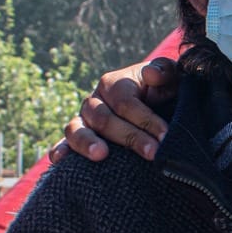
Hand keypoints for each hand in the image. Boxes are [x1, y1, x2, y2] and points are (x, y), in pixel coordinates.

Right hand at [50, 57, 177, 163]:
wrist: (158, 106)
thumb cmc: (165, 91)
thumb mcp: (171, 78)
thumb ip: (165, 72)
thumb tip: (150, 74)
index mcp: (113, 83)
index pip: (125, 102)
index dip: (146, 119)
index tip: (165, 136)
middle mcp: (95, 100)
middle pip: (103, 118)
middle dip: (130, 137)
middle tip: (153, 153)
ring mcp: (84, 120)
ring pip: (76, 128)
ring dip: (87, 142)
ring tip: (101, 155)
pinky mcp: (79, 138)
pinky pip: (65, 143)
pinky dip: (60, 150)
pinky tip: (60, 160)